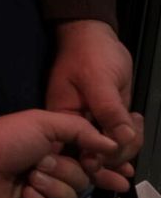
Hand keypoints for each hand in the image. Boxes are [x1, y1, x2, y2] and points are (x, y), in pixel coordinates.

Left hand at [0, 110, 116, 197]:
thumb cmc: (6, 138)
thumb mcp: (44, 123)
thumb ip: (81, 130)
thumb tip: (113, 145)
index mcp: (56, 152)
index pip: (91, 166)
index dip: (104, 170)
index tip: (117, 171)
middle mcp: (51, 175)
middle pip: (82, 182)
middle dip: (64, 172)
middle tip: (40, 163)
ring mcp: (39, 197)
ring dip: (50, 187)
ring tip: (28, 178)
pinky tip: (24, 194)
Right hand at [46, 19, 142, 187]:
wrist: (94, 35)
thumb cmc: (89, 53)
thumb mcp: (98, 80)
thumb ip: (109, 110)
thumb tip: (122, 140)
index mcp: (60, 120)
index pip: (75, 152)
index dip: (94, 162)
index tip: (113, 159)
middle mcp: (74, 127)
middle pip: (95, 156)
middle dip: (118, 153)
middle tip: (133, 133)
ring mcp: (92, 124)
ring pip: (111, 150)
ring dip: (129, 144)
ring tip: (137, 122)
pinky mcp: (107, 119)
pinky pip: (120, 138)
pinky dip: (132, 137)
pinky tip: (137, 122)